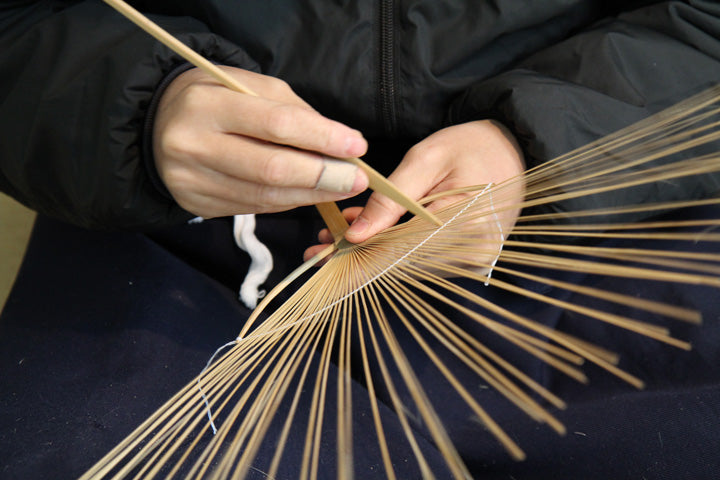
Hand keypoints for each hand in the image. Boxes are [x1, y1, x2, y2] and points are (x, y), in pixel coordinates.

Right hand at [153, 67, 368, 218]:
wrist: (159, 124)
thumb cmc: (215, 98)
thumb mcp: (248, 85)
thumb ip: (291, 111)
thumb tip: (338, 144)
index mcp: (206, 104)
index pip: (276, 124)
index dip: (322, 138)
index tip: (356, 145)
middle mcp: (193, 145)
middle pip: (272, 169)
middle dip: (323, 176)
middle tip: (357, 178)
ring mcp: (191, 180)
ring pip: (265, 197)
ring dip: (311, 194)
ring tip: (342, 187)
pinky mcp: (197, 204)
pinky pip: (254, 208)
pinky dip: (288, 202)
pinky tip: (309, 194)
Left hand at [304, 120, 524, 266]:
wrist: (511, 149)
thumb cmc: (470, 147)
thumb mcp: (425, 160)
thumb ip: (390, 199)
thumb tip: (355, 237)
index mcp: (463, 226)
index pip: (399, 255)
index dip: (357, 262)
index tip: (322, 261)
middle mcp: (471, 252)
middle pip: (400, 265)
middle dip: (357, 255)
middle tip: (320, 243)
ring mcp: (471, 259)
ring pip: (408, 264)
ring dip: (372, 251)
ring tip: (339, 233)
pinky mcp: (467, 258)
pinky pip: (421, 258)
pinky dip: (392, 247)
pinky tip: (369, 232)